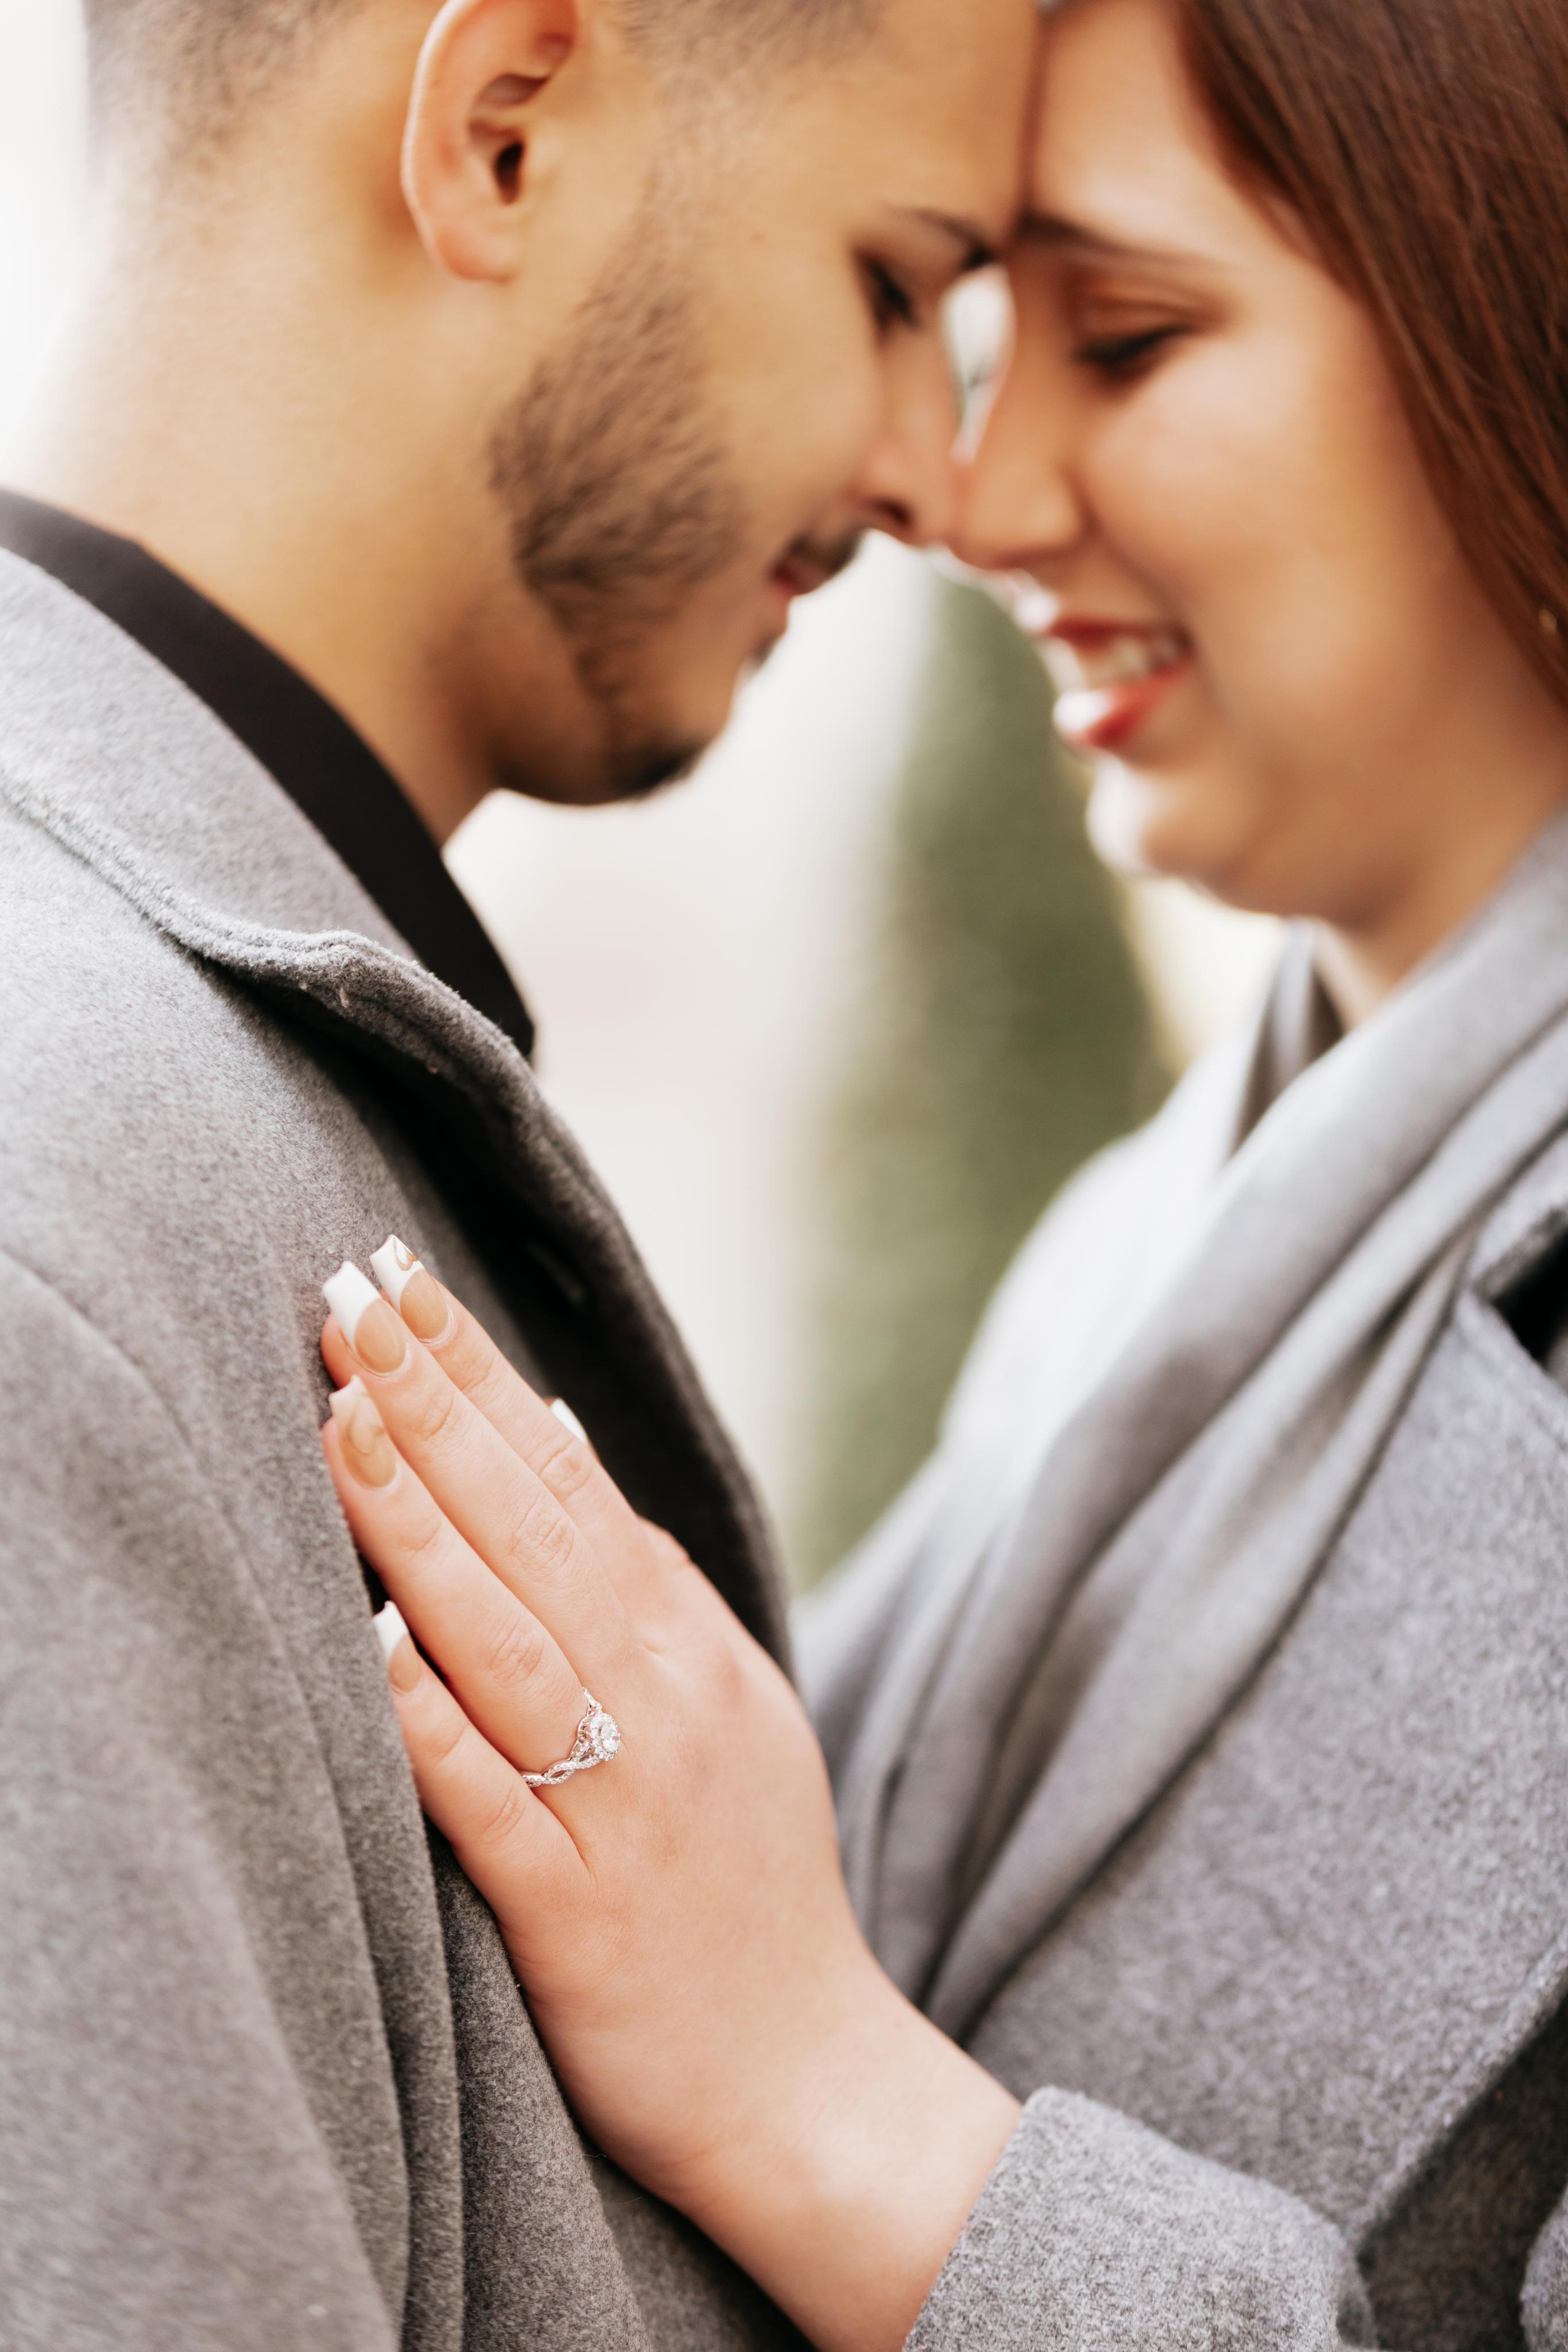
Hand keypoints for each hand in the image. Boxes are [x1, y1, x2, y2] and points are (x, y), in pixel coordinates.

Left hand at [318, 1244, 1019, 2351]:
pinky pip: (494, 1805)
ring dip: (420, 1531)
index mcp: (686, 1643)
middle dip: (433, 1406)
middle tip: (348, 1298)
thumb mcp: (729, 1699)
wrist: (804, 2075)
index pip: (565, 1474)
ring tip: (341, 1425)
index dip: (475, 1374)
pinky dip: (435, 1723)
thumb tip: (557, 1436)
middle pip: (533, 1529)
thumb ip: (648, 1574)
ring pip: (509, 1643)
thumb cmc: (743, 1876)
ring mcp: (622, 1806)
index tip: (395, 1280)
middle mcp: (661, 1702)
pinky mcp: (578, 1915)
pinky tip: (372, 1645)